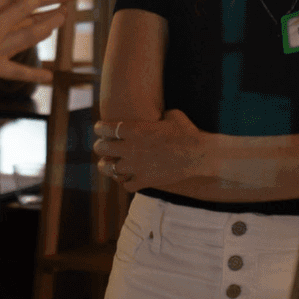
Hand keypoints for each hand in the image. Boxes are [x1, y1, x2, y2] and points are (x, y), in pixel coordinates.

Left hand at [92, 110, 209, 191]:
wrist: (198, 154)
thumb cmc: (187, 132)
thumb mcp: (172, 115)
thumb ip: (159, 114)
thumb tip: (159, 114)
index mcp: (134, 129)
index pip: (104, 128)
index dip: (100, 128)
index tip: (101, 129)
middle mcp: (130, 148)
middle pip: (101, 148)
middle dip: (101, 147)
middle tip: (104, 147)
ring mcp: (136, 166)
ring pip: (108, 169)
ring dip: (108, 166)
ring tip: (110, 165)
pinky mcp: (144, 181)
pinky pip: (126, 185)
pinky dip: (126, 182)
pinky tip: (131, 178)